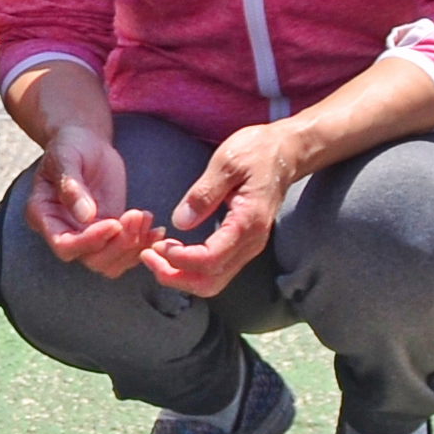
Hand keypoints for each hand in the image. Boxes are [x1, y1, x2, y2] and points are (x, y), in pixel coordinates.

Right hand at [25, 119, 157, 274]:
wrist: (84, 141)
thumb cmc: (69, 145)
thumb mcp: (65, 158)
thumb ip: (72, 187)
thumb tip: (85, 217)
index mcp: (43, 216)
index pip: (64, 245)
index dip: (90, 241)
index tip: (114, 223)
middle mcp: (63, 232)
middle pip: (91, 259)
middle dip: (118, 244)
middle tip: (137, 215)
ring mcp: (87, 235)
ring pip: (110, 263)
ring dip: (133, 247)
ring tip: (146, 218)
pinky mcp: (109, 233)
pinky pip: (125, 252)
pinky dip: (142, 246)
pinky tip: (155, 229)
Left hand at [139, 124, 299, 297]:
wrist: (286, 152)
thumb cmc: (256, 152)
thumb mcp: (226, 163)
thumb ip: (204, 193)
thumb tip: (180, 221)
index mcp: (248, 223)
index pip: (211, 259)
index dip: (180, 260)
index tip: (156, 246)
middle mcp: (251, 242)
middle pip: (211, 281)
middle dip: (175, 276)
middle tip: (147, 257)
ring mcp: (248, 246)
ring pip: (213, 280)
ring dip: (181, 276)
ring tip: (154, 256)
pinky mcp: (242, 244)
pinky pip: (216, 269)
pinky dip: (190, 269)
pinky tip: (172, 252)